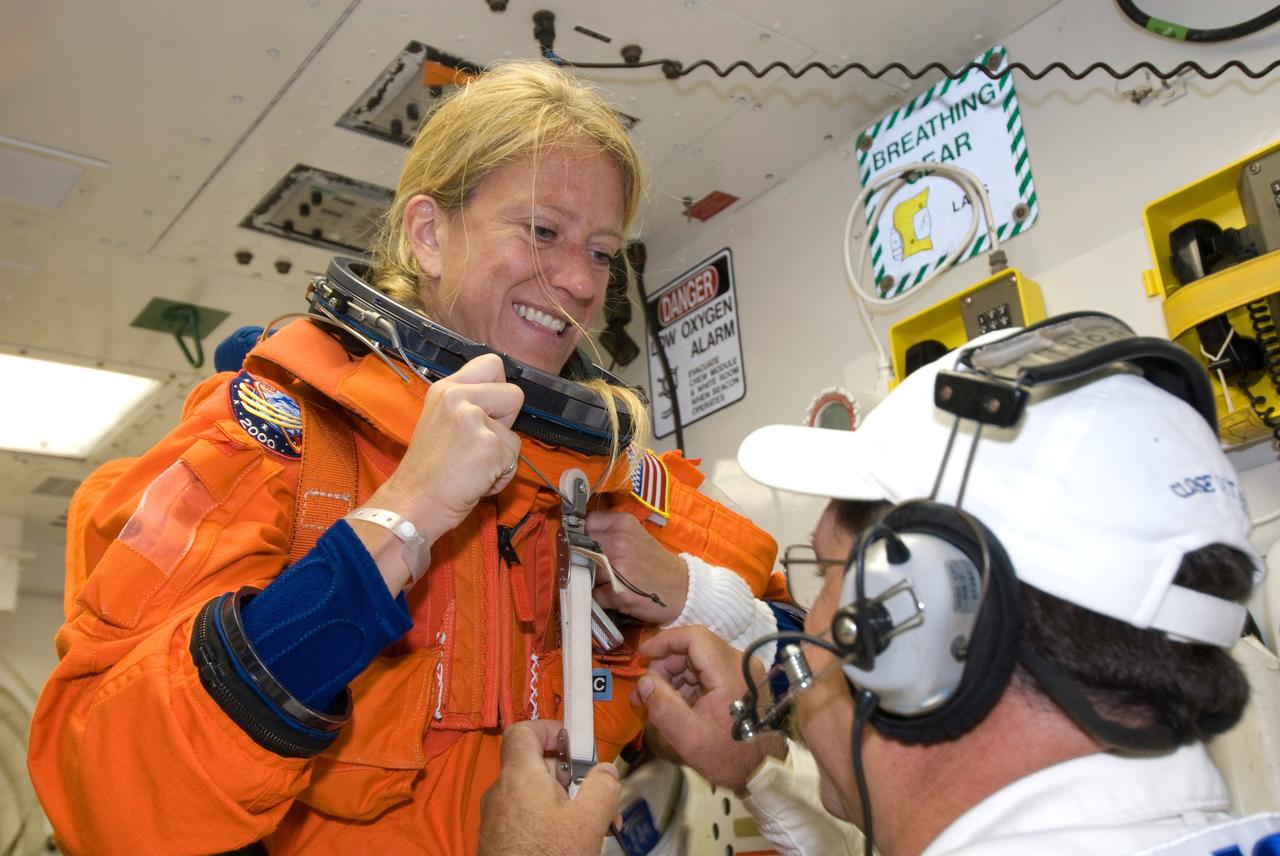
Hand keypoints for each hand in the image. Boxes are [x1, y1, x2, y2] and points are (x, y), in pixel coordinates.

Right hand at [372, 354, 522, 543]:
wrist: (413, 503)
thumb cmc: (428, 472)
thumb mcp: (440, 421)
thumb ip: (468, 405)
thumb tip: (501, 403)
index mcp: (445, 389)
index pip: (491, 363)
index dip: (498, 388)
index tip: (488, 410)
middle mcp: (458, 397)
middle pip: (514, 393)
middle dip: (507, 422)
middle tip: (480, 442)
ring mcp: (474, 419)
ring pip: (515, 434)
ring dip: (502, 456)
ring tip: (474, 467)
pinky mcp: (490, 446)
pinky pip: (514, 459)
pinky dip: (500, 475)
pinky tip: (477, 480)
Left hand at [478, 719, 619, 855]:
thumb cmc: (549, 855)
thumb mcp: (588, 821)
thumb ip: (602, 787)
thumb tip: (605, 769)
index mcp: (519, 775)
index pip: (523, 731)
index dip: (550, 729)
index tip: (575, 746)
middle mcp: (501, 791)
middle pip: (535, 765)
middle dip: (569, 776)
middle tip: (596, 797)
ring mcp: (496, 817)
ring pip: (532, 794)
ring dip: (562, 802)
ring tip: (591, 827)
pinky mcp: (497, 840)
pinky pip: (524, 816)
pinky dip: (546, 820)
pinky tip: (568, 843)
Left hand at [585, 510, 688, 624]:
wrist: (683, 588)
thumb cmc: (656, 562)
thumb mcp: (636, 535)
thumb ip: (609, 531)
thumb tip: (576, 535)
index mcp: (623, 524)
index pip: (586, 523)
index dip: (582, 535)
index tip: (584, 543)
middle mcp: (619, 542)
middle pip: (579, 547)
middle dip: (582, 558)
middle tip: (594, 566)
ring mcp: (617, 568)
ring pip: (583, 572)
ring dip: (591, 579)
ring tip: (610, 581)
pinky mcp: (618, 593)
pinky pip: (595, 595)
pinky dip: (602, 598)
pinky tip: (617, 595)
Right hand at [637, 626, 786, 794]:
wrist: (764, 773)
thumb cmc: (729, 757)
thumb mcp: (690, 739)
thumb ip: (663, 707)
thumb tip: (644, 681)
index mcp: (730, 671)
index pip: (694, 637)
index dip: (665, 641)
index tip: (642, 655)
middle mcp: (740, 663)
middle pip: (694, 648)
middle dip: (665, 666)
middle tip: (644, 691)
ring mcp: (742, 671)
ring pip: (698, 660)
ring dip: (673, 676)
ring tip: (653, 701)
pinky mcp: (740, 682)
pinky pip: (707, 673)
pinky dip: (687, 684)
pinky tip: (673, 704)